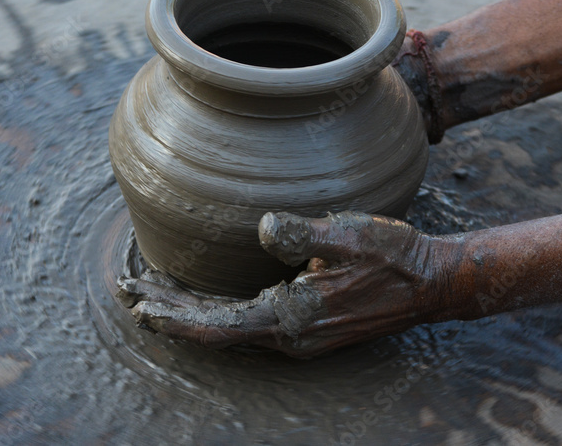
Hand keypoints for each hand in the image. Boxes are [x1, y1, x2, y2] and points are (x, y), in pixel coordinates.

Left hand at [115, 210, 466, 357]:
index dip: (175, 316)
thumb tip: (263, 226)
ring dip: (190, 308)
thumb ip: (303, 232)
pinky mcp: (306, 324)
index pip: (217, 326)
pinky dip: (216, 308)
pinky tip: (204, 294)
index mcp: (291, 318)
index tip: (139, 305)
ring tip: (153, 292)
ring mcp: (297, 333)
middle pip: (214, 328)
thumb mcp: (350, 235)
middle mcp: (288, 335)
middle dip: (170, 309)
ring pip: (229, 325)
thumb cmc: (393, 257)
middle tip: (130, 290)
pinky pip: (248, 319)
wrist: (431, 283)